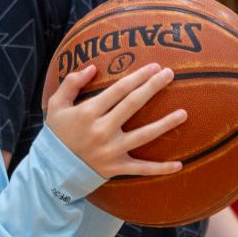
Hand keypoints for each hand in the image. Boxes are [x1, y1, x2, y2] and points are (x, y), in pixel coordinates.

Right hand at [44, 63, 186, 178]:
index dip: (138, 76)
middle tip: (170, 74)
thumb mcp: (56, 104)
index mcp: (89, 112)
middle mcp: (102, 129)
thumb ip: (71, 83)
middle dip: (153, 87)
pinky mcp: (117, 167)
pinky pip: (142, 169)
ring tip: (184, 113)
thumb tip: (92, 68)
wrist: (53, 169)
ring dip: (165, 124)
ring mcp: (112, 150)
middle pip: (133, 104)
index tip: (154, 66)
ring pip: (144, 135)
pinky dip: (161, 169)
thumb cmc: (57, 134)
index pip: (119, 89)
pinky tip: (179, 164)